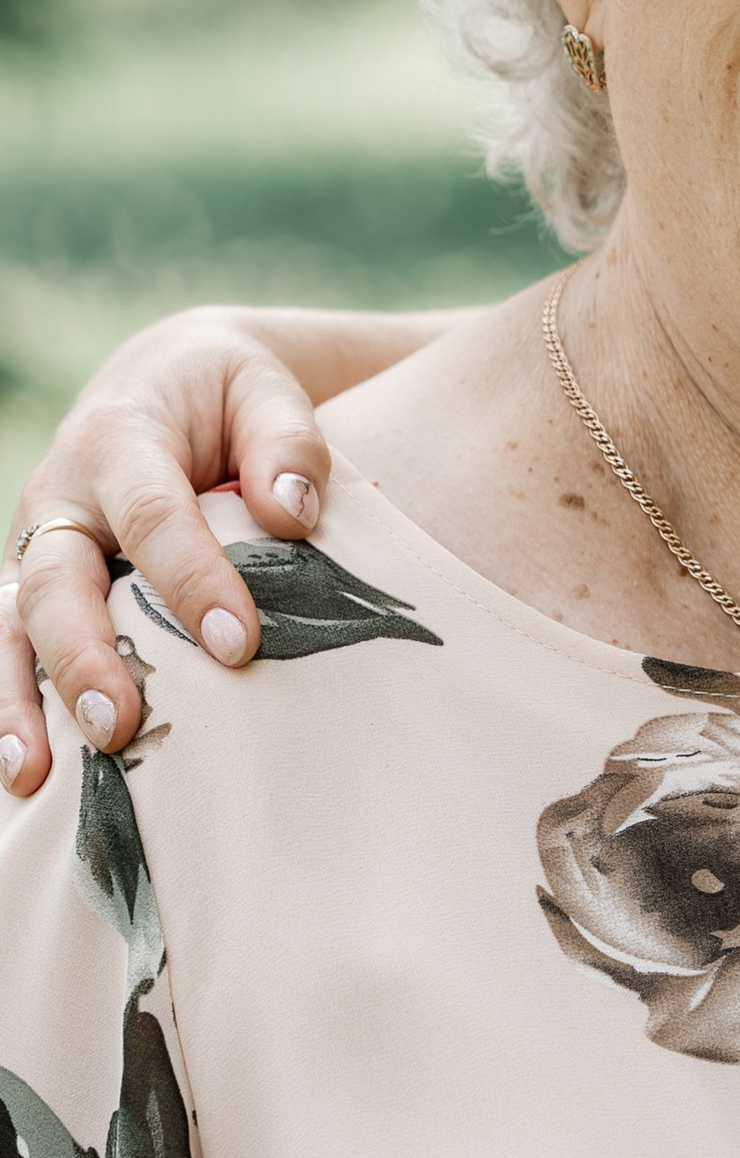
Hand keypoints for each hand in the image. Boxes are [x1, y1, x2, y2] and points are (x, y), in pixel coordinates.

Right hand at [0, 307, 330, 799]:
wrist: (162, 382)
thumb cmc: (225, 394)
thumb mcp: (264, 387)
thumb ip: (287, 442)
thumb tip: (293, 513)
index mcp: (119, 440)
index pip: (152, 516)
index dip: (192, 580)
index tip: (239, 644)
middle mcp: (61, 499)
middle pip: (58, 582)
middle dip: (86, 656)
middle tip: (119, 723)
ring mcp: (40, 549)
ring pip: (15, 627)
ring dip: (24, 701)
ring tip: (39, 774)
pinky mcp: (36, 590)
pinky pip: (11, 652)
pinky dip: (12, 709)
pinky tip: (26, 775)